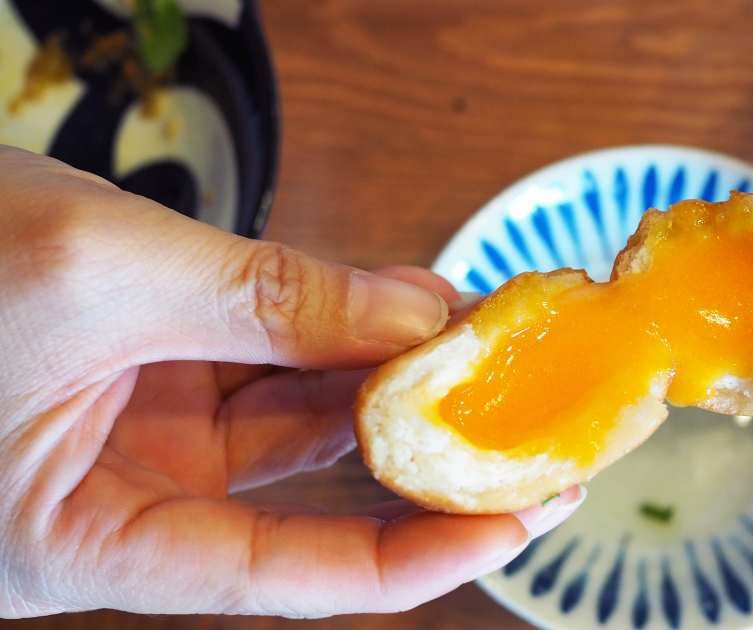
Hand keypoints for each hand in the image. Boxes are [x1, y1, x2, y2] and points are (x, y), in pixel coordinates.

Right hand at [0, 146, 582, 617]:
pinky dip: (330, 322)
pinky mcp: (140, 368)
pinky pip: (260, 353)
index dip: (408, 559)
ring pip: (290, 410)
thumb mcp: (99, 271)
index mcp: (77, 542)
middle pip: (302, 487)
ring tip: (474, 328)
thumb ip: (269, 298)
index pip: (276, 577)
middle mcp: (112, 498)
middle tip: (523, 404)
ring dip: (382, 365)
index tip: (513, 526)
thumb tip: (419, 315)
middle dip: (414, 440)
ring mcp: (130, 429)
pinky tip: (400, 293)